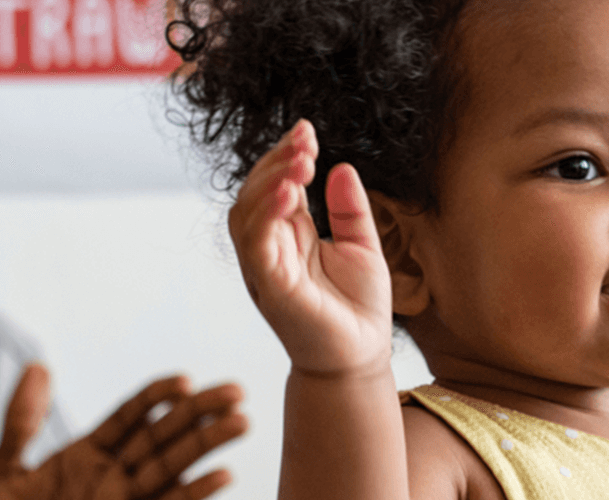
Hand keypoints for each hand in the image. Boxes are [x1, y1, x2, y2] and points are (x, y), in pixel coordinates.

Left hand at [0, 364, 247, 499]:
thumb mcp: (4, 471)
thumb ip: (23, 420)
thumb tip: (38, 366)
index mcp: (87, 456)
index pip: (131, 416)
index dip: (157, 396)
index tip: (185, 380)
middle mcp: (112, 478)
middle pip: (162, 436)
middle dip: (199, 414)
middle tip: (236, 391)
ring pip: (171, 468)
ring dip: (207, 446)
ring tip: (241, 421)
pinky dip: (193, 493)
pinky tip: (222, 476)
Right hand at [229, 120, 393, 375]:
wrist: (362, 357)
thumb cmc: (358, 308)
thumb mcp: (361, 246)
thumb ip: (349, 209)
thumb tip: (341, 167)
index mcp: (288, 237)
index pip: (274, 186)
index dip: (285, 156)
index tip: (306, 130)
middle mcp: (270, 250)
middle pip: (254, 194)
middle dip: (275, 162)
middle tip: (305, 142)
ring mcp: (266, 269)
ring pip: (246, 215)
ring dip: (269, 182)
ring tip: (299, 162)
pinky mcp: (272, 289)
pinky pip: (257, 246)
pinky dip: (267, 216)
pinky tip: (289, 193)